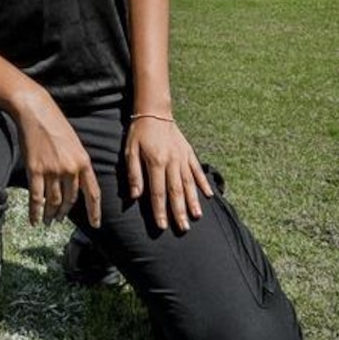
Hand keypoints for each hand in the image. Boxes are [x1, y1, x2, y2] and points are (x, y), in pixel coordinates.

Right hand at [11, 90, 101, 228]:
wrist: (36, 111)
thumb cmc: (55, 124)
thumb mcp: (75, 144)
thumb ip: (77, 164)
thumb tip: (76, 184)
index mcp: (84, 161)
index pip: (92, 193)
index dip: (94, 211)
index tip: (95, 225)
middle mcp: (71, 168)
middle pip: (70, 200)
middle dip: (65, 212)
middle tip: (59, 219)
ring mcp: (53, 170)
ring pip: (54, 202)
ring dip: (51, 214)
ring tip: (48, 221)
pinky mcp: (36, 170)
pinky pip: (37, 198)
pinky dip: (35, 212)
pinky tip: (34, 220)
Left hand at [124, 116, 212, 232]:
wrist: (155, 111)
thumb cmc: (139, 132)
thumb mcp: (130, 151)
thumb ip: (134, 173)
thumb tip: (135, 195)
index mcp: (156, 162)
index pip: (158, 192)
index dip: (160, 210)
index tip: (162, 226)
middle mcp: (172, 162)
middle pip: (176, 191)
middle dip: (179, 211)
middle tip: (183, 228)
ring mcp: (182, 157)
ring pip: (189, 183)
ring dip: (193, 201)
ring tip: (197, 216)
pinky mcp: (189, 152)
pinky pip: (197, 170)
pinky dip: (203, 183)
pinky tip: (208, 195)